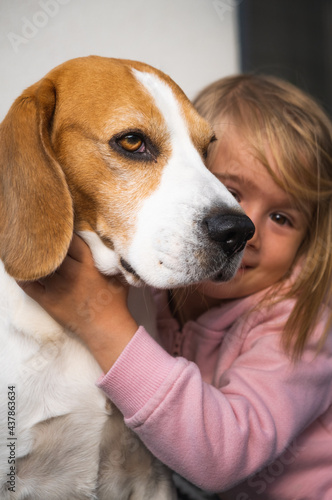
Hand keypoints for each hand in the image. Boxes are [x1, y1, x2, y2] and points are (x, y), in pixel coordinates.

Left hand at [18, 234, 137, 371]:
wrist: (106, 329)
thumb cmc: (115, 303)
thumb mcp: (119, 275)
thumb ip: (112, 259)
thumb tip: (111, 244)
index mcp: (88, 265)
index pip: (71, 241)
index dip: (65, 235)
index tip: (63, 233)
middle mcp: (70, 273)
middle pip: (52, 251)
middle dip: (49, 244)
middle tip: (46, 240)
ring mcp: (57, 287)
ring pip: (39, 266)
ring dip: (35, 258)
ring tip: (33, 253)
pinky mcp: (47, 301)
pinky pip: (28, 285)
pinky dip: (22, 275)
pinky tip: (22, 269)